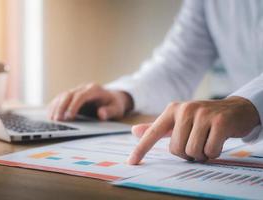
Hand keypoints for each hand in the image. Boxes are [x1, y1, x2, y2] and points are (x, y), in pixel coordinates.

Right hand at [48, 83, 132, 120]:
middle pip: (68, 94)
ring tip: (51, 120)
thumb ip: (109, 111)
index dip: (74, 106)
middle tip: (57, 120)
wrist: (113, 97)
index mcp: (94, 90)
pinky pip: (60, 98)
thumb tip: (101, 114)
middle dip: (61, 107)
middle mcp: (83, 88)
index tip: (69, 117)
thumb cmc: (115, 104)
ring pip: (62, 96)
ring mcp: (77, 90)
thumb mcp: (116, 109)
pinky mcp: (72, 95)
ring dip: (55, 107)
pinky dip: (54, 106)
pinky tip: (50, 114)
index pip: (81, 96)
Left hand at [128, 96, 259, 163]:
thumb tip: (134, 131)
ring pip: (192, 151)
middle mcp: (185, 109)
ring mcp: (203, 114)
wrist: (235, 109)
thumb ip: (157, 127)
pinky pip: (210, 151)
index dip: (141, 149)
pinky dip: (214, 152)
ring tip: (207, 141)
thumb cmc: (202, 118)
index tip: (131, 163)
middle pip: (176, 149)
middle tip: (197, 142)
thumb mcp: (178, 120)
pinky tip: (218, 140)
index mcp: (172, 110)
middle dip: (187, 153)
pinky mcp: (220, 121)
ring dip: (201, 154)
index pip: (153, 133)